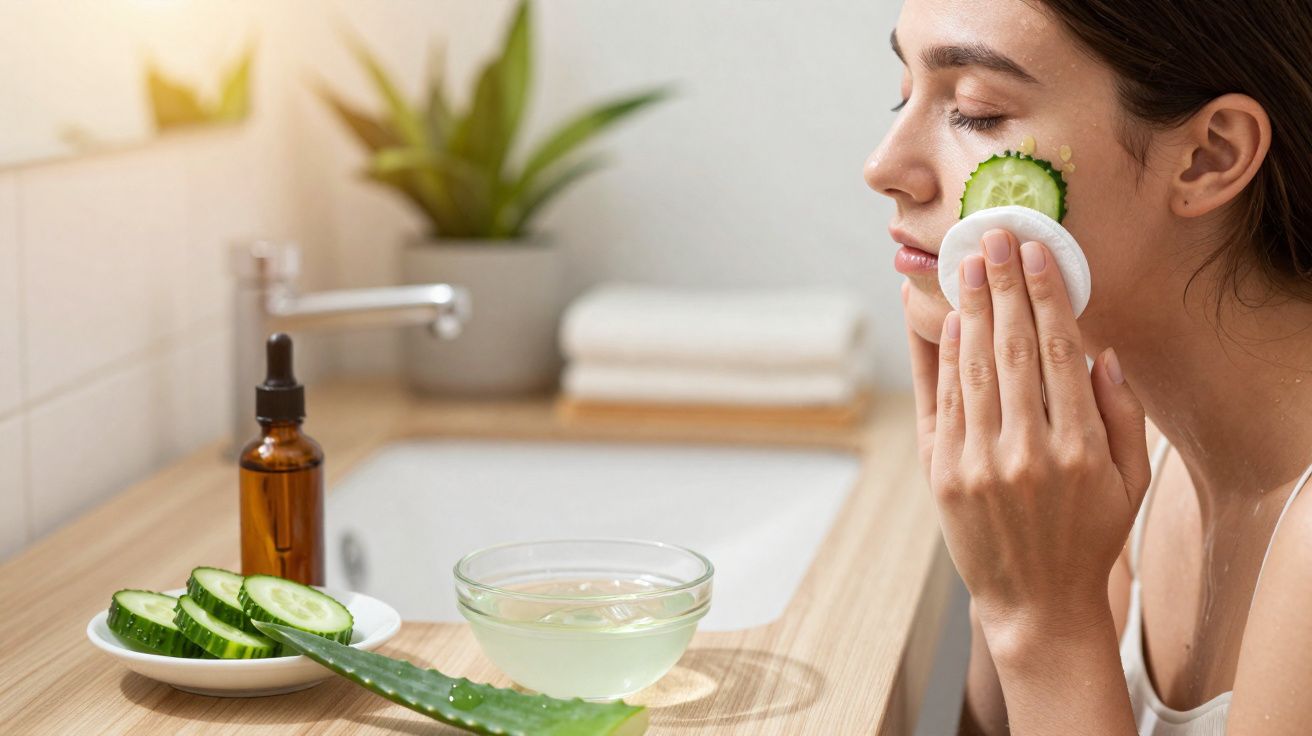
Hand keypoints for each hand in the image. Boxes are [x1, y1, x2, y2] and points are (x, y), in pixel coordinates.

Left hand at [902, 229, 1151, 637]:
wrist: (1036, 603)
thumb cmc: (1089, 538)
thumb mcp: (1129, 483)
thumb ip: (1121, 416)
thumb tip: (1101, 350)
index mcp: (1079, 449)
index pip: (1058, 352)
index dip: (1044, 296)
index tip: (1034, 252)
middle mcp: (1026, 451)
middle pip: (1009, 348)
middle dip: (1000, 285)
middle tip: (990, 236)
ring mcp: (978, 463)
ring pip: (971, 368)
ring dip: (966, 310)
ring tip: (963, 265)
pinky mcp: (942, 474)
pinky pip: (942, 402)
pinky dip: (939, 357)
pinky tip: (939, 320)